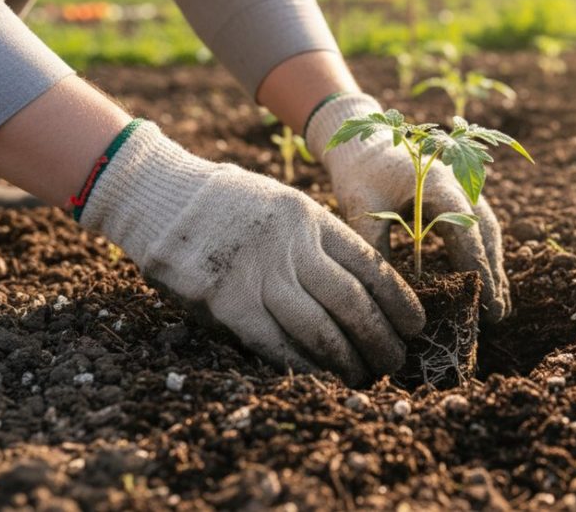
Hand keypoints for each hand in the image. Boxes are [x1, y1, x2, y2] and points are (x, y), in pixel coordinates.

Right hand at [78, 121, 423, 385]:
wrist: (161, 194)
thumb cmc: (227, 204)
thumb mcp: (281, 205)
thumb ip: (315, 240)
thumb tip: (360, 288)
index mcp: (310, 218)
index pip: (369, 265)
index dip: (397, 300)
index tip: (415, 325)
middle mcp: (291, 245)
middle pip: (351, 301)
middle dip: (379, 337)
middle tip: (395, 361)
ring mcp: (259, 274)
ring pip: (319, 327)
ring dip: (347, 358)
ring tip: (364, 377)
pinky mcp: (228, 301)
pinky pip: (275, 342)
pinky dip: (303, 366)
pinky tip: (322, 380)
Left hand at [307, 95, 510, 321]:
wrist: (363, 141)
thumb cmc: (360, 172)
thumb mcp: (362, 208)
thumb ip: (375, 245)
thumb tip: (390, 290)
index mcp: (437, 184)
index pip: (466, 229)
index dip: (478, 265)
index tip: (486, 298)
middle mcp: (459, 182)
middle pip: (486, 231)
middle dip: (494, 272)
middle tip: (498, 313)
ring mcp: (463, 184)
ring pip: (487, 227)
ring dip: (494, 263)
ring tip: (499, 302)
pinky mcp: (458, 191)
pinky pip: (479, 222)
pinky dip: (485, 249)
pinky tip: (487, 275)